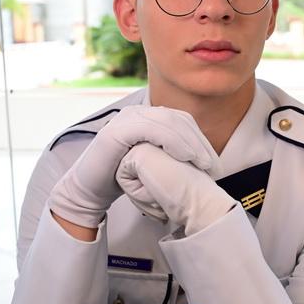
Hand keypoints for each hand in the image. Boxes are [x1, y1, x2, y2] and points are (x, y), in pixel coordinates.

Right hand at [49, 105, 219, 228]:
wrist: (90, 190)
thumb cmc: (123, 178)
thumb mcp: (153, 163)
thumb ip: (171, 155)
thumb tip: (202, 160)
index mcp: (148, 117)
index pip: (183, 120)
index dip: (201, 139)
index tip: (214, 163)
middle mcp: (138, 113)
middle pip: (178, 119)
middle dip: (199, 142)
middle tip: (212, 165)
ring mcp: (126, 119)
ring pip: (167, 121)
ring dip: (189, 142)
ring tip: (202, 162)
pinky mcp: (117, 130)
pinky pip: (150, 129)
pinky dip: (171, 141)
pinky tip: (183, 156)